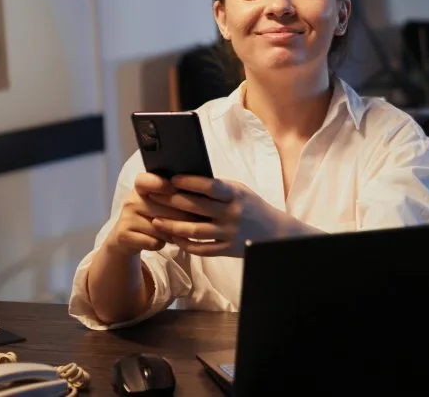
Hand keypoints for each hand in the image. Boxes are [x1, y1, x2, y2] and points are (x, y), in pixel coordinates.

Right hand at [104, 173, 198, 256]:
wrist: (126, 237)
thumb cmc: (152, 215)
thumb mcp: (159, 202)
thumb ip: (175, 195)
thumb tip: (203, 198)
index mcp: (140, 187)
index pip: (146, 180)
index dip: (161, 184)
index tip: (174, 189)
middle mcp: (131, 200)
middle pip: (165, 208)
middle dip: (185, 218)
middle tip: (196, 222)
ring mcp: (126, 218)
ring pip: (162, 228)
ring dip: (174, 233)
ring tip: (176, 233)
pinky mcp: (124, 236)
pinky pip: (154, 242)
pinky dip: (161, 244)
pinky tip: (160, 241)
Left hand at [147, 176, 289, 256]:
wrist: (275, 232)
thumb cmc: (252, 207)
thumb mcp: (241, 191)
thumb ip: (219, 188)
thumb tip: (188, 181)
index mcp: (236, 195)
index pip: (210, 187)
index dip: (189, 183)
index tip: (172, 180)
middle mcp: (232, 214)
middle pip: (196, 208)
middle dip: (171, 201)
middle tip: (153, 197)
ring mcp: (229, 233)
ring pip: (195, 230)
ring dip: (172, 226)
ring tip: (156, 220)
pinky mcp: (227, 249)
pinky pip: (201, 248)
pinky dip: (185, 244)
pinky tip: (174, 238)